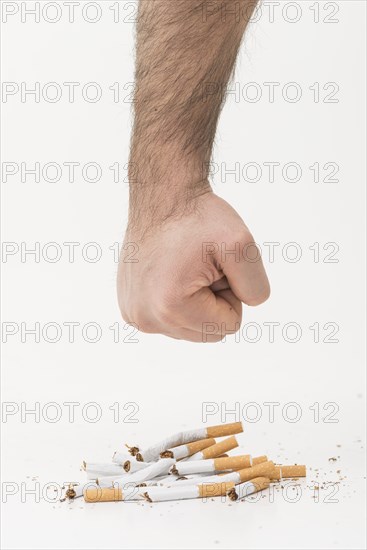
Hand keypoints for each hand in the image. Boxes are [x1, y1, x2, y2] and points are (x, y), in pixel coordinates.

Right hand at [117, 191, 269, 341]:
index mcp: (170, 308)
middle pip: (207, 332)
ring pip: (189, 327)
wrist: (162, 197)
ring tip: (185, 267)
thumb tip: (246, 306)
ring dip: (196, 300)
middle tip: (200, 265)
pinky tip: (171, 271)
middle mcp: (145, 318)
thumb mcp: (242, 245)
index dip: (230, 292)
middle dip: (213, 300)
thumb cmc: (198, 217)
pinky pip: (170, 318)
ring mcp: (134, 314)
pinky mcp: (129, 307)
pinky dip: (177, 299)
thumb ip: (256, 287)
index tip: (213, 264)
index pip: (228, 326)